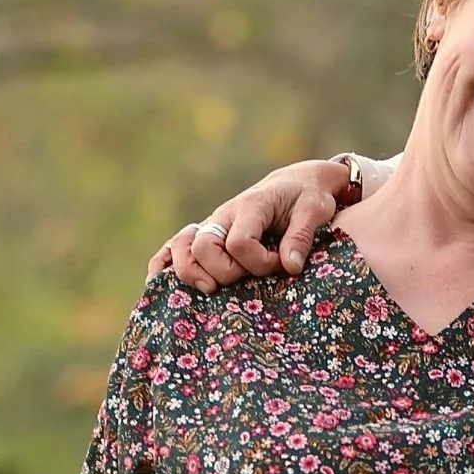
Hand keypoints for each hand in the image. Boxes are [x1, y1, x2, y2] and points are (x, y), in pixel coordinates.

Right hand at [148, 158, 358, 293]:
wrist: (296, 184)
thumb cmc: (308, 198)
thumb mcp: (315, 210)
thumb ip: (301, 236)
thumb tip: (290, 267)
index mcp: (250, 207)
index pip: (239, 243)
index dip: (258, 262)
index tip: (279, 265)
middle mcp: (224, 215)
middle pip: (204, 248)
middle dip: (227, 272)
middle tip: (250, 278)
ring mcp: (212, 226)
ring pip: (183, 247)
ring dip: (190, 272)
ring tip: (209, 289)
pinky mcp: (207, 235)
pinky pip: (173, 247)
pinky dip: (164, 264)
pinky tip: (158, 282)